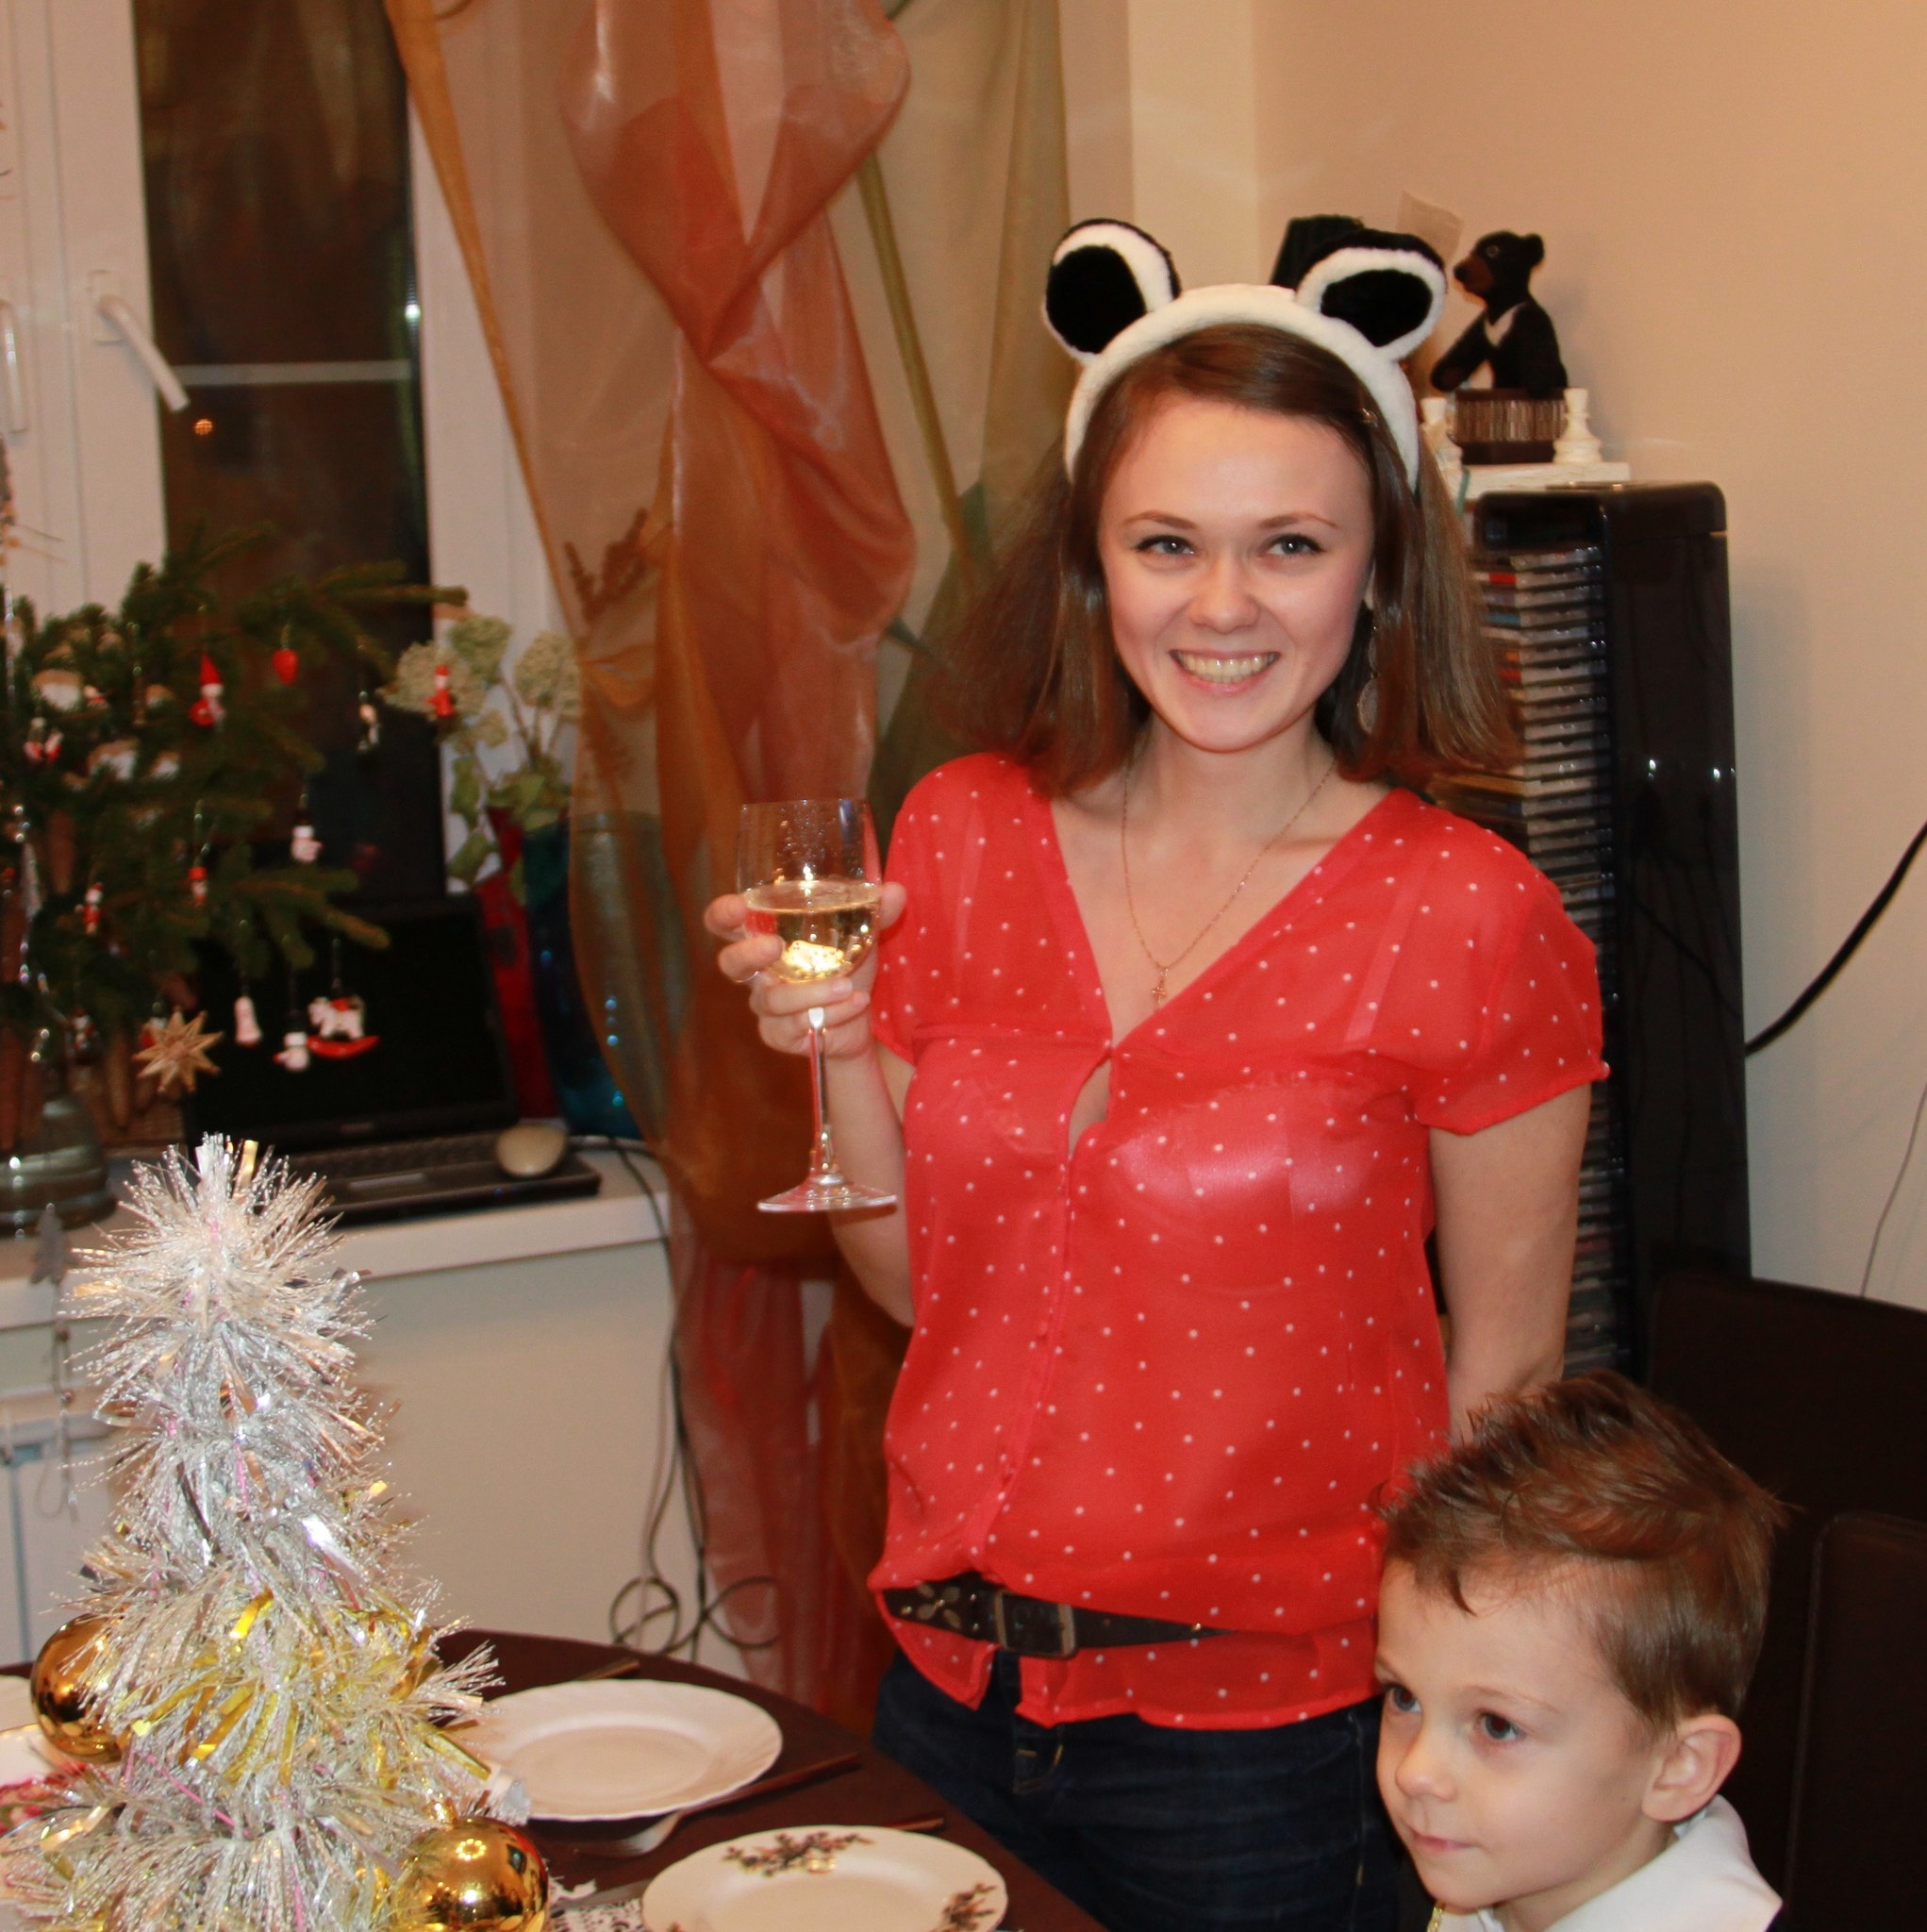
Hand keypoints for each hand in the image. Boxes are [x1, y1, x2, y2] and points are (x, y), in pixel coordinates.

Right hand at [705, 882, 905, 1060]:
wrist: (857, 1018)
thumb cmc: (844, 966)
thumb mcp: (860, 936)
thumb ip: (875, 912)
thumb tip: (895, 890)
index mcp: (764, 936)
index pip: (725, 923)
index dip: (723, 914)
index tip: (737, 906)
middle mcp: (757, 972)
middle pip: (730, 963)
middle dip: (748, 953)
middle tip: (774, 946)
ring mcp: (765, 1005)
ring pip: (774, 1000)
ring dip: (813, 991)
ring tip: (847, 984)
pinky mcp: (779, 1034)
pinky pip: (798, 1025)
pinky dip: (832, 1013)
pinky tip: (856, 1002)